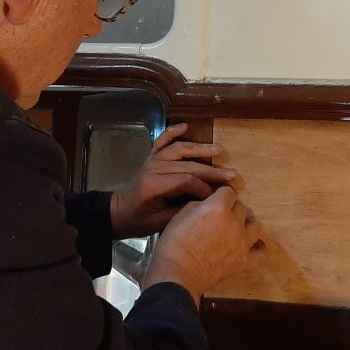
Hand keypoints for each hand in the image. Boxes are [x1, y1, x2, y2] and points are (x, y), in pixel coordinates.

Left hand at [110, 123, 238, 239]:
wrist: (117, 213)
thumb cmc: (138, 221)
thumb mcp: (161, 222)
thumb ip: (183, 209)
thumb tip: (206, 201)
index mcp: (154, 185)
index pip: (187, 180)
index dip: (205, 187)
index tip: (217, 196)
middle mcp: (154, 168)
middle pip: (188, 164)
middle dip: (211, 170)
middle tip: (231, 175)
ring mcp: (152, 160)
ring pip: (180, 149)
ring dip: (201, 148)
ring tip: (219, 149)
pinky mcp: (151, 157)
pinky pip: (162, 141)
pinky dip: (173, 131)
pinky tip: (185, 126)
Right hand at [143, 186, 265, 301]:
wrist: (178, 274)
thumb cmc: (174, 244)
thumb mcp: (181, 214)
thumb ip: (200, 205)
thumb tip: (209, 204)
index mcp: (218, 207)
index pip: (228, 192)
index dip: (221, 195)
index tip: (215, 201)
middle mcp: (234, 222)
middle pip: (241, 207)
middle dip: (232, 209)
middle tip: (220, 217)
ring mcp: (242, 242)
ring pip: (255, 225)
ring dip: (246, 224)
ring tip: (236, 229)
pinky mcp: (244, 260)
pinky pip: (262, 252)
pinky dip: (258, 248)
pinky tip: (251, 246)